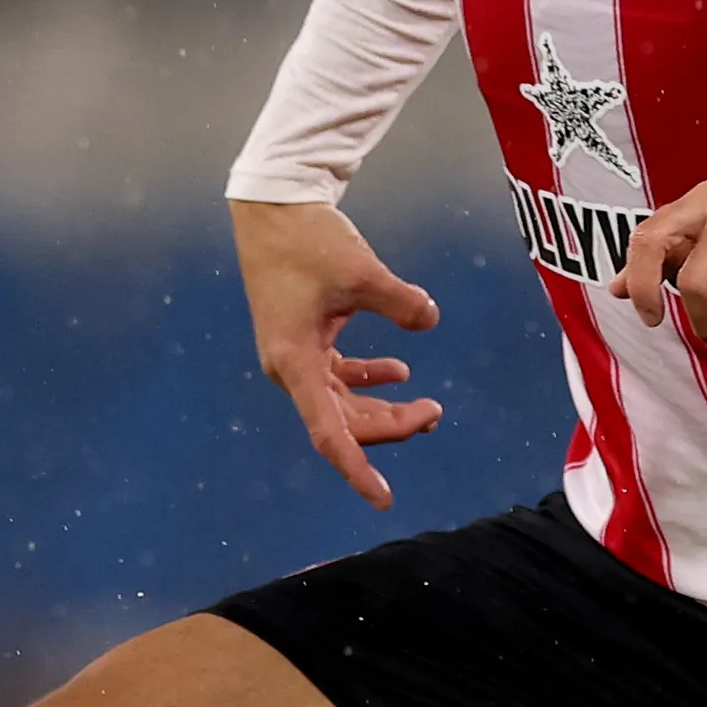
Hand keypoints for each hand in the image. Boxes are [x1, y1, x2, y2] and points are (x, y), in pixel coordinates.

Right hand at [230, 197, 440, 508]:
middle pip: (344, 422)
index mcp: (296, 363)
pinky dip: (369, 378)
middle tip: (434, 414)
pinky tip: (400, 372)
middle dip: (390, 426)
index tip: (384, 499)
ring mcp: (297, 356)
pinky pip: (338, 376)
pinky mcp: (304, 339)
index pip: (330, 435)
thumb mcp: (362, 271)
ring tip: (428, 405)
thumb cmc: (307, 241)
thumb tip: (428, 318)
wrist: (273, 208)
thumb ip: (401, 302)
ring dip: (383, 407)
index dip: (358, 470)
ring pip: (344, 402)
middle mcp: (292, 369)